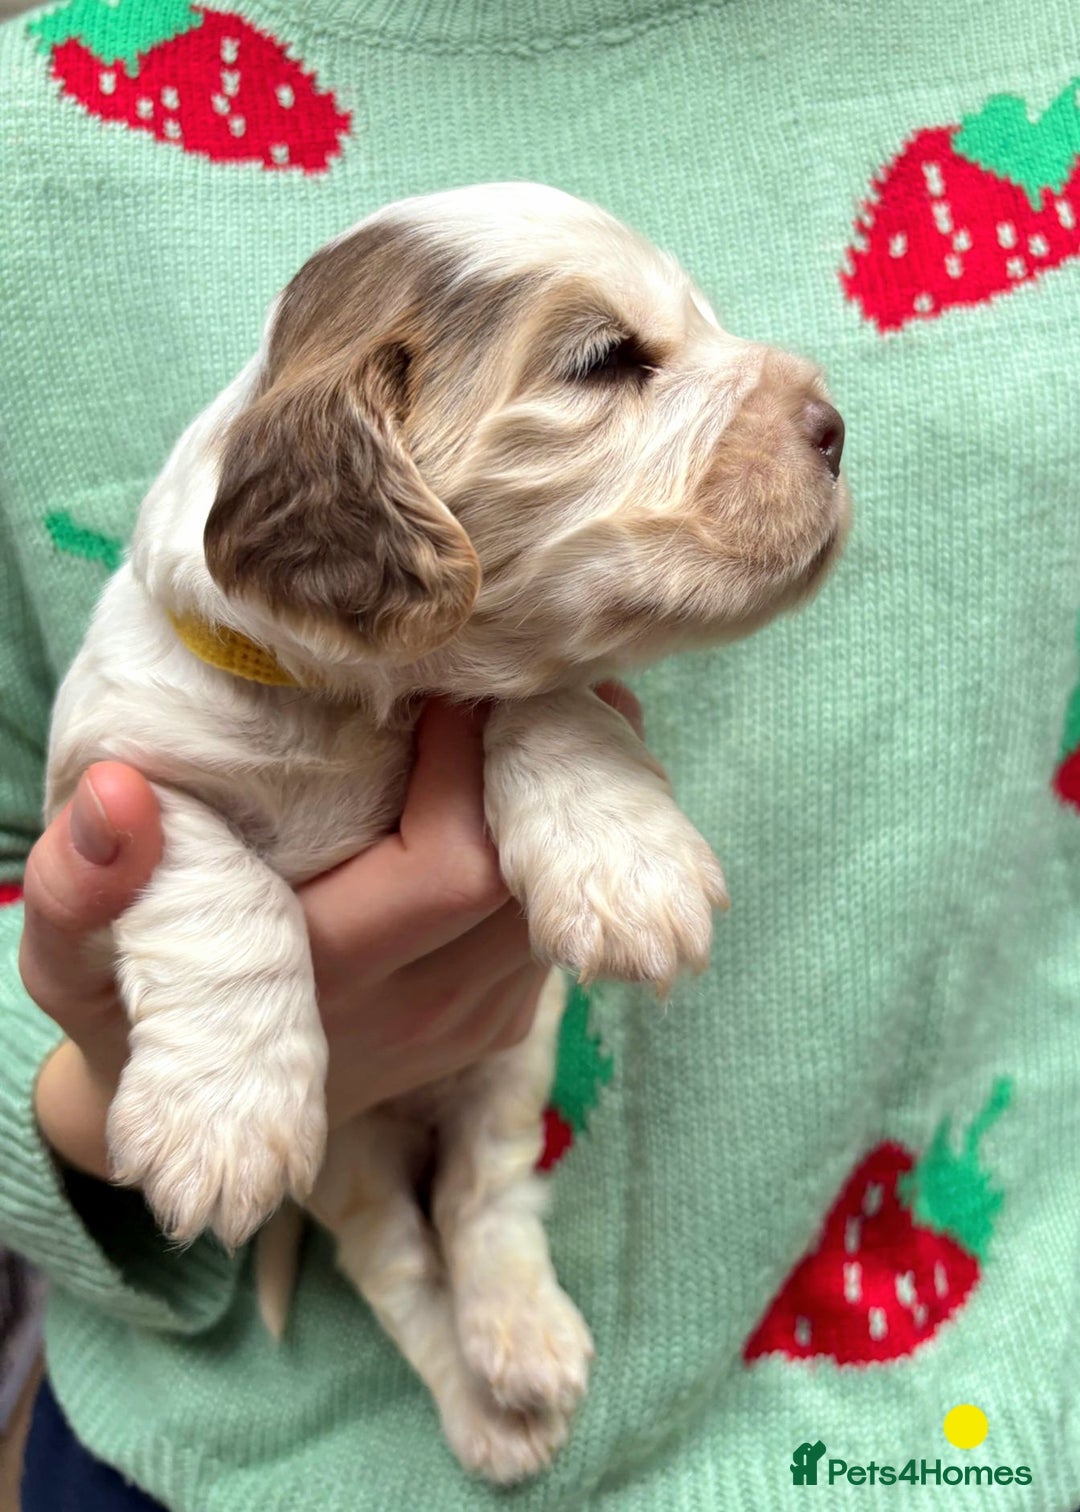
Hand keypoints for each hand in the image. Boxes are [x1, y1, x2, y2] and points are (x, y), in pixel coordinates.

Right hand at [26, 684, 642, 1180]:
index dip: (473, 765)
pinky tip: (514, 785)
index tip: (444, 684)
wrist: (195, 1124)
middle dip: (535, 766)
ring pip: (558, 896)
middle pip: (531, 875)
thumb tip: (119, 793)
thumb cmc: (132, 1005)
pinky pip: (552, 922)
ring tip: (526, 711)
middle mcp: (422, 1011)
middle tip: (516, 675)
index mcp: (329, 976)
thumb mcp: (70, 956)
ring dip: (550, 801)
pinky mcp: (498, 1025)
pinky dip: (550, 849)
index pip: (456, 867)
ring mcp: (472, 1025)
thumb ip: (79, 886)